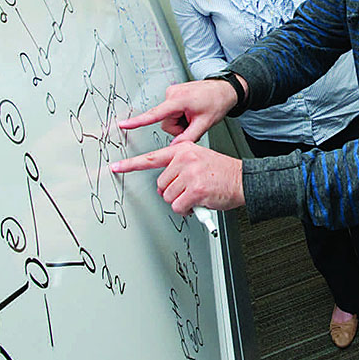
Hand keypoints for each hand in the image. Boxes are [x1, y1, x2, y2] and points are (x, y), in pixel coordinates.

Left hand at [110, 141, 242, 214]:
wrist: (244, 179)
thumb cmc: (223, 173)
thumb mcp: (199, 160)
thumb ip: (179, 167)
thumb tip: (165, 186)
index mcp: (183, 150)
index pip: (152, 158)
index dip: (130, 165)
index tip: (114, 168)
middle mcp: (184, 159)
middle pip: (161, 185)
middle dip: (173, 192)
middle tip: (189, 191)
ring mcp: (190, 174)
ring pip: (168, 197)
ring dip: (181, 202)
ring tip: (197, 195)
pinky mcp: (195, 190)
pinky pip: (178, 207)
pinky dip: (187, 210)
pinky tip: (199, 203)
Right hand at [116, 78, 238, 144]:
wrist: (224, 90)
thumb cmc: (216, 102)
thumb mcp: (204, 123)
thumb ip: (188, 137)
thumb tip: (174, 147)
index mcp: (179, 100)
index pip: (155, 114)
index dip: (138, 121)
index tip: (123, 125)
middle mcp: (172, 94)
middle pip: (166, 123)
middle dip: (179, 127)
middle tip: (194, 122)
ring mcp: (172, 93)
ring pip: (169, 119)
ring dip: (180, 122)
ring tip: (194, 115)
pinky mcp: (173, 94)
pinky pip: (171, 112)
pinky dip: (181, 115)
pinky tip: (191, 111)